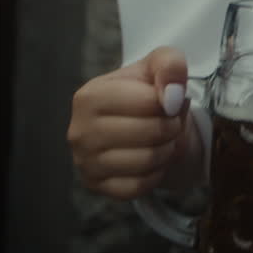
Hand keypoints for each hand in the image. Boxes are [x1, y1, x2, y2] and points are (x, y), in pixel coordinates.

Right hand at [67, 46, 197, 199]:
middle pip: (150, 132)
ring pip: (146, 161)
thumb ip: (170, 64)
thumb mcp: (158, 66)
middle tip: (170, 123)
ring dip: (166, 151)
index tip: (170, 102)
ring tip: (163, 140)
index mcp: (89, 96)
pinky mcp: (96, 185)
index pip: (149, 101)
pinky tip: (152, 160)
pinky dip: (155, 175)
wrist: (137, 122)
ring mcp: (84, 162)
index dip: (171, 102)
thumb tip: (172, 93)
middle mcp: (79, 130)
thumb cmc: (144, 92)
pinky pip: (138, 187)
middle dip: (171, 127)